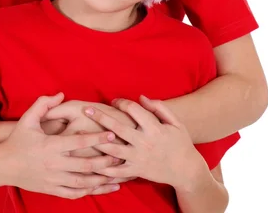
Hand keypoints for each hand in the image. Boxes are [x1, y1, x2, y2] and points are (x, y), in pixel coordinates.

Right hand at [0, 93, 120, 197]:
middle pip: (85, 165)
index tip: (112, 133)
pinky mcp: (52, 190)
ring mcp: (53, 180)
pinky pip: (74, 193)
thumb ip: (44, 104)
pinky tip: (101, 189)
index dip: (97, 138)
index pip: (79, 142)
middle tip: (121, 155)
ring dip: (102, 180)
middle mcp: (54, 164)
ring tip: (118, 177)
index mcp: (50, 146)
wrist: (2, 166)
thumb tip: (60, 94)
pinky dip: (89, 192)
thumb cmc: (17, 140)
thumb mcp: (28, 119)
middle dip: (106, 160)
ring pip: (83, 183)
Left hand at [84, 96, 203, 188]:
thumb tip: (141, 97)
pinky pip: (116, 171)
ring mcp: (139, 158)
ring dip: (96, 141)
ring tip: (81, 135)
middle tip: (86, 109)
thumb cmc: (180, 142)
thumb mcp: (175, 121)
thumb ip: (159, 107)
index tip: (114, 101)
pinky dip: (103, 167)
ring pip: (113, 150)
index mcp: (153, 128)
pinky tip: (90, 161)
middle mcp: (144, 142)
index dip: (121, 103)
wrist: (186, 170)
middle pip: (118, 128)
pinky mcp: (136, 171)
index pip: (133, 110)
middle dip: (101, 117)